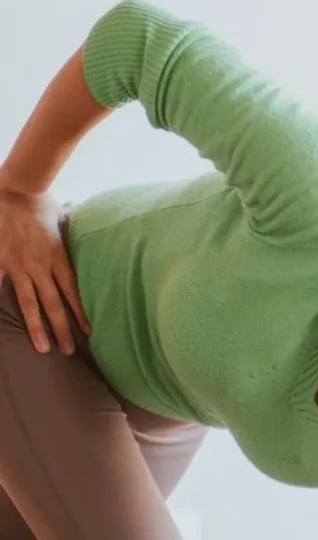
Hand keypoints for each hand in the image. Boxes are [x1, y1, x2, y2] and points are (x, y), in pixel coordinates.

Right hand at [0, 184, 87, 353]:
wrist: (16, 187)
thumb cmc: (40, 199)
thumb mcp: (62, 220)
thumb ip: (68, 234)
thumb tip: (80, 232)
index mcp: (58, 258)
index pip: (73, 292)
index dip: (81, 313)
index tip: (88, 332)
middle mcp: (39, 266)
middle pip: (54, 304)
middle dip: (61, 330)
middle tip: (68, 352)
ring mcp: (17, 265)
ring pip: (29, 303)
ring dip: (36, 327)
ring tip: (43, 349)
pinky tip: (2, 320)